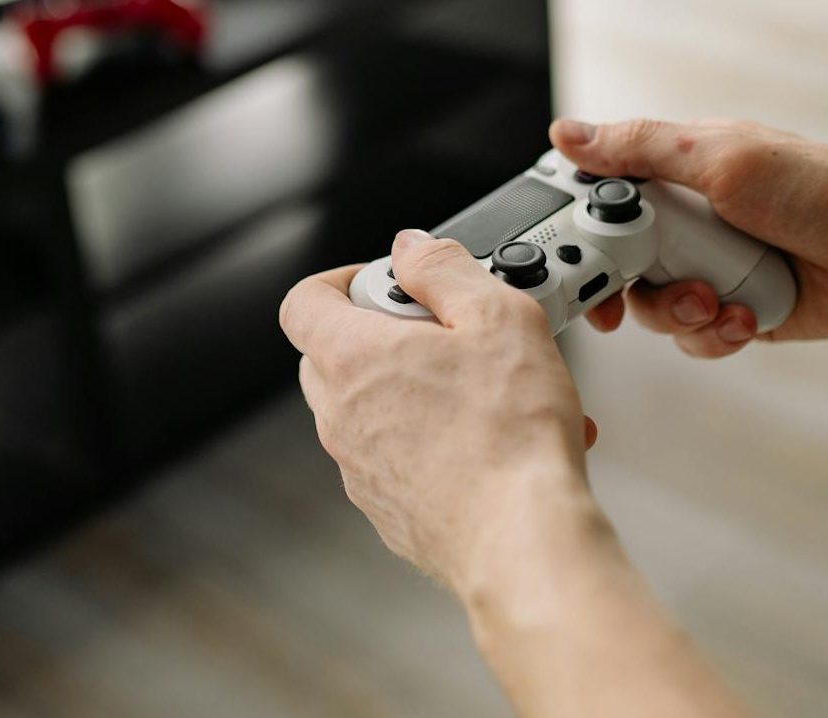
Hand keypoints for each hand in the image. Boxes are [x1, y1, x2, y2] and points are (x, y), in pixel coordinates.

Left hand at [279, 230, 603, 592]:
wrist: (524, 538)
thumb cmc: (512, 437)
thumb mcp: (497, 315)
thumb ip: (446, 268)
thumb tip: (412, 248)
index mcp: (353, 358)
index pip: (304, 300)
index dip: (343, 279)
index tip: (392, 282)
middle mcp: (341, 417)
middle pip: (333, 354)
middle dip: (386, 334)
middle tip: (448, 334)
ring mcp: (360, 470)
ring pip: (370, 409)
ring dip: (419, 390)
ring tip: (492, 394)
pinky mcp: (388, 511)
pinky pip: (397, 458)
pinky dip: (434, 442)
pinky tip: (494, 441)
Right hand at [552, 117, 827, 357]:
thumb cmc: (825, 189)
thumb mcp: (723, 158)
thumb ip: (641, 149)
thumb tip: (567, 135)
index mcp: (683, 173)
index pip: (606, 198)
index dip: (583, 230)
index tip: (577, 255)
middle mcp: (693, 222)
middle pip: (619, 264)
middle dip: (626, 286)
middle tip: (630, 296)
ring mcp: (715, 270)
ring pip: (656, 309)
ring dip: (679, 313)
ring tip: (717, 302)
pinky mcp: (738, 313)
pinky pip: (696, 338)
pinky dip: (713, 335)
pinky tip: (744, 319)